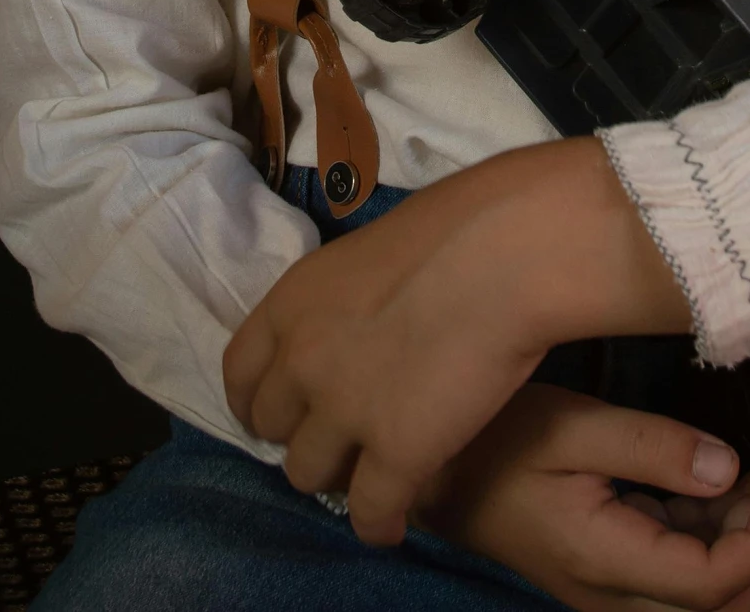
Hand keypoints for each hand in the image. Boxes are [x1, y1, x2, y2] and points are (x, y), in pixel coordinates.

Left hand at [224, 138, 691, 539]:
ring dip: (337, 476)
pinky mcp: (394, 456)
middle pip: (271, 427)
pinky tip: (395, 523)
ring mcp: (344, 412)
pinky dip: (380, 523)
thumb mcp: (373, 251)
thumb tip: (367, 321)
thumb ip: (348, 299)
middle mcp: (302, 361)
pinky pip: (368, 514)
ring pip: (307, 475)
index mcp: (293, 302)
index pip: (240, 371)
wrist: (509, 252)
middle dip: (301, 433)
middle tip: (341, 434)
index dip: (259, 398)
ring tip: (371, 473)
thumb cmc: (460, 226)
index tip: (284, 410)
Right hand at [418, 382, 749, 611]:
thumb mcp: (570, 424)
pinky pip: (687, 568)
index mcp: (602, 562)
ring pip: (709, 594)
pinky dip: (726, 527)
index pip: (707, 586)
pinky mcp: (616, 567)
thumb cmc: (497, 437)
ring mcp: (615, 588)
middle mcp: (613, 596)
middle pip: (721, 609)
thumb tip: (730, 468)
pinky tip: (745, 473)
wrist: (434, 467)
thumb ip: (651, 447)